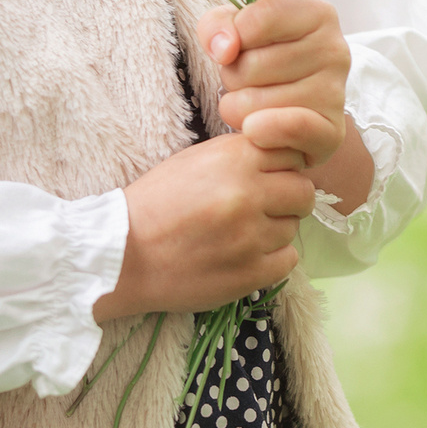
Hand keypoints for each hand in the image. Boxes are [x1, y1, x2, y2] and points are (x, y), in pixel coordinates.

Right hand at [91, 134, 311, 320]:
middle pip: (303, 192)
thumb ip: (241, 155)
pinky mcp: (250, 273)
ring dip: (275, 230)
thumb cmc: (155, 203)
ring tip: (241, 234)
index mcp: (235, 158)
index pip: (294, 154)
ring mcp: (251, 236)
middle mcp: (249, 193)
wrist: (122, 254)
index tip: (268, 177)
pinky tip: (245, 256)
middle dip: (287, 199)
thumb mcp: (195, 159)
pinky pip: (288, 260)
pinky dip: (272, 259)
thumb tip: (283, 156)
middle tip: (262, 209)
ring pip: (293, 228)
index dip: (282, 167)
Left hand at [198, 0, 349, 169]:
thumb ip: (218, 25)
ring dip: (238, 107)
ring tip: (255, 102)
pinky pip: (287, 130)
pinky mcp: (331, 133)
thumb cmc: (262, 61)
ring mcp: (336, 93)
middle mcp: (335, 50)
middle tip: (248, 81)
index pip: (262, 16)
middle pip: (252, 64)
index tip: (237, 46)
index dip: (236, 34)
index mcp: (318, 15)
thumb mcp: (235, 29)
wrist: (290, 111)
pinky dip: (260, 132)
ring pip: (254, 101)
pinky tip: (254, 129)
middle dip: (233, 75)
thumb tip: (225, 49)